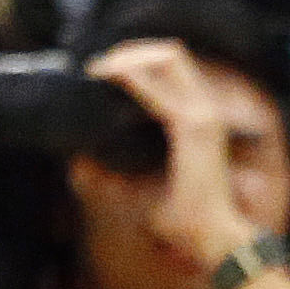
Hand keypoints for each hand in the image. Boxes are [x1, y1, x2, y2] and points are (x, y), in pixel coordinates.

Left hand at [88, 40, 259, 274]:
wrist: (212, 239)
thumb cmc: (181, 216)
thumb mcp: (142, 183)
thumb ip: (115, 170)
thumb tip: (78, 162)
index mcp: (195, 117)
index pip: (170, 65)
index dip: (134, 58)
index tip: (98, 69)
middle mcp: (203, 109)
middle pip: (169, 51)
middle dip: (128, 50)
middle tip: (95, 66)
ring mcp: (203, 116)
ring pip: (168, 56)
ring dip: (128, 56)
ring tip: (98, 69)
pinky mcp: (195, 128)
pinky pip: (162, 89)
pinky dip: (133, 77)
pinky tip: (109, 78)